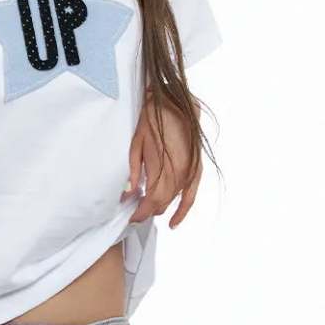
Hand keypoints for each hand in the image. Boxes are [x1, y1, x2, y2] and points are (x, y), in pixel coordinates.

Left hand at [122, 90, 202, 227]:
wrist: (175, 102)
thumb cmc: (153, 120)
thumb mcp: (136, 145)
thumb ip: (133, 173)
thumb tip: (129, 193)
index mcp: (161, 171)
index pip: (149, 204)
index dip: (139, 214)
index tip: (130, 216)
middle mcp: (177, 176)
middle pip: (160, 205)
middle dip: (146, 211)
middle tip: (134, 210)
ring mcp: (188, 174)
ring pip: (172, 201)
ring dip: (159, 207)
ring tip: (147, 209)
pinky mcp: (195, 169)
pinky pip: (190, 196)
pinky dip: (182, 210)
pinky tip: (174, 222)